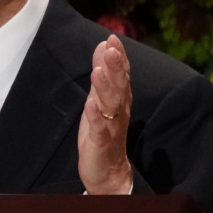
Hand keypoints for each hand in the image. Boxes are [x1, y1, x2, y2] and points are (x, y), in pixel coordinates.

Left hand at [77, 34, 133, 195]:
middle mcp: (119, 111)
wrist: (108, 173)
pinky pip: (100, 128)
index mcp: (119, 100)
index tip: (112, 38)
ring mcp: (111, 126)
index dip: (118, 57)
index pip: (121, 75)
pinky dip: (96, 116)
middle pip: (118, 86)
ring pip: (111, 104)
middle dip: (115, 66)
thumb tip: (103, 47)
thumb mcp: (99, 100)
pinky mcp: (102, 143)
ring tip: (98, 70)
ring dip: (105, 87)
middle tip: (111, 48)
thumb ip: (102, 75)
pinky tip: (91, 104)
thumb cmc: (103, 134)